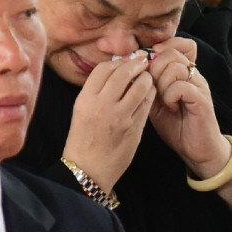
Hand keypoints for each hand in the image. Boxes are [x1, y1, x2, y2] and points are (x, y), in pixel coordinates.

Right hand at [64, 50, 156, 190]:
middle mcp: (102, 105)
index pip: (104, 69)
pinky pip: (146, 104)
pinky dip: (150, 94)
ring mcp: (120, 117)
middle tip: (142, 62)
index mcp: (85, 100)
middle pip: (123, 73)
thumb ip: (96, 92)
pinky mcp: (134, 128)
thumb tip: (116, 71)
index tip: (125, 61)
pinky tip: (150, 92)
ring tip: (147, 77)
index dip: (118, 62)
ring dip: (146, 78)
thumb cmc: (83, 140)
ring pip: (140, 85)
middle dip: (136, 64)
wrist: (87, 170)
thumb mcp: (81, 111)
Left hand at [143, 37, 229, 177]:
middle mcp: (193, 75)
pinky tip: (169, 107)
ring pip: (175, 67)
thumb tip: (130, 68)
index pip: (177, 44)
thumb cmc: (176, 125)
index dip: (160, 47)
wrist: (196, 149)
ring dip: (161, 83)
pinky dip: (170, 95)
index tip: (146, 63)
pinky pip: (182, 86)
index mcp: (183, 72)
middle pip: (171, 53)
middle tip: (151, 88)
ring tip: (161, 99)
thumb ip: (148, 85)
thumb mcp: (156, 102)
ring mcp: (199, 86)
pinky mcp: (202, 100)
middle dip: (154, 69)